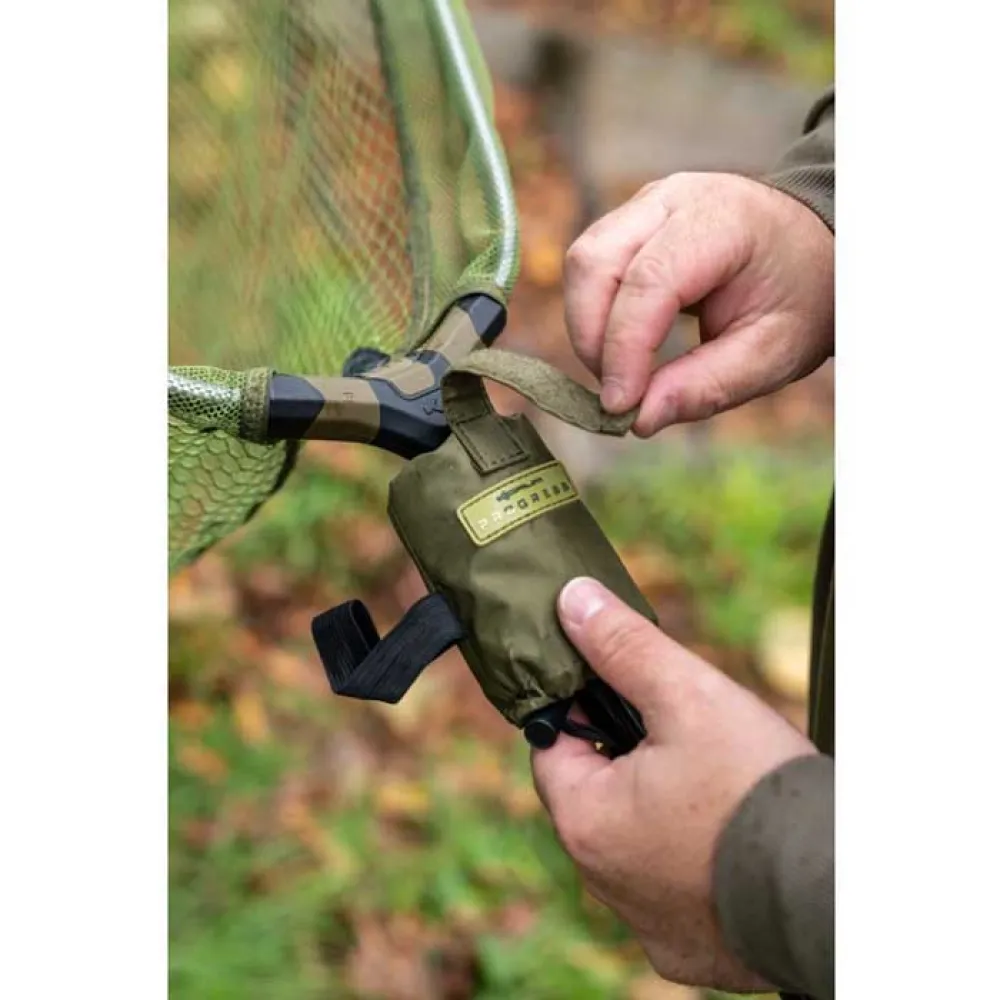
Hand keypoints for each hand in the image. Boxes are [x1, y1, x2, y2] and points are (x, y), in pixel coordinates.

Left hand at [532, 577, 816, 989]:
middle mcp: (602, 880)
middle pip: (596, 792)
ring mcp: (645, 922)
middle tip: (681, 731)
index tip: (624, 690)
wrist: (840, 894)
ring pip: (635, 839)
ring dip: (661, 808)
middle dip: (629, 755)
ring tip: (716, 782)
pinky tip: (733, 839)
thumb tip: (571, 599)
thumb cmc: (757, 789)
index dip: (584, 707)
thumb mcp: (688, 696)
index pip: (554, 745)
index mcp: (586, 821)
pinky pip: (674, 888)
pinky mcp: (690, 949)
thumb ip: (624, 646)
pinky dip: (693, 860)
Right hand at [563, 172, 833, 434]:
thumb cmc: (797, 297)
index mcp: (722, 220)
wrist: (812, 249)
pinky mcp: (629, 222)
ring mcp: (646, 205)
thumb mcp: (772, 354)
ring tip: (620, 373)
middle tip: (616, 394)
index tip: (619, 406)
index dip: (624, 348)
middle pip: (595, 261)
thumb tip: (639, 419)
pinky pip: (589, 267)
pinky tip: (621, 348)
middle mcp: (674, 200)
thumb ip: (706, 386)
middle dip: (591, 337)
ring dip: (587, 328)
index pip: (649, 280)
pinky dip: (593, 315)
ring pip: (582, 262)